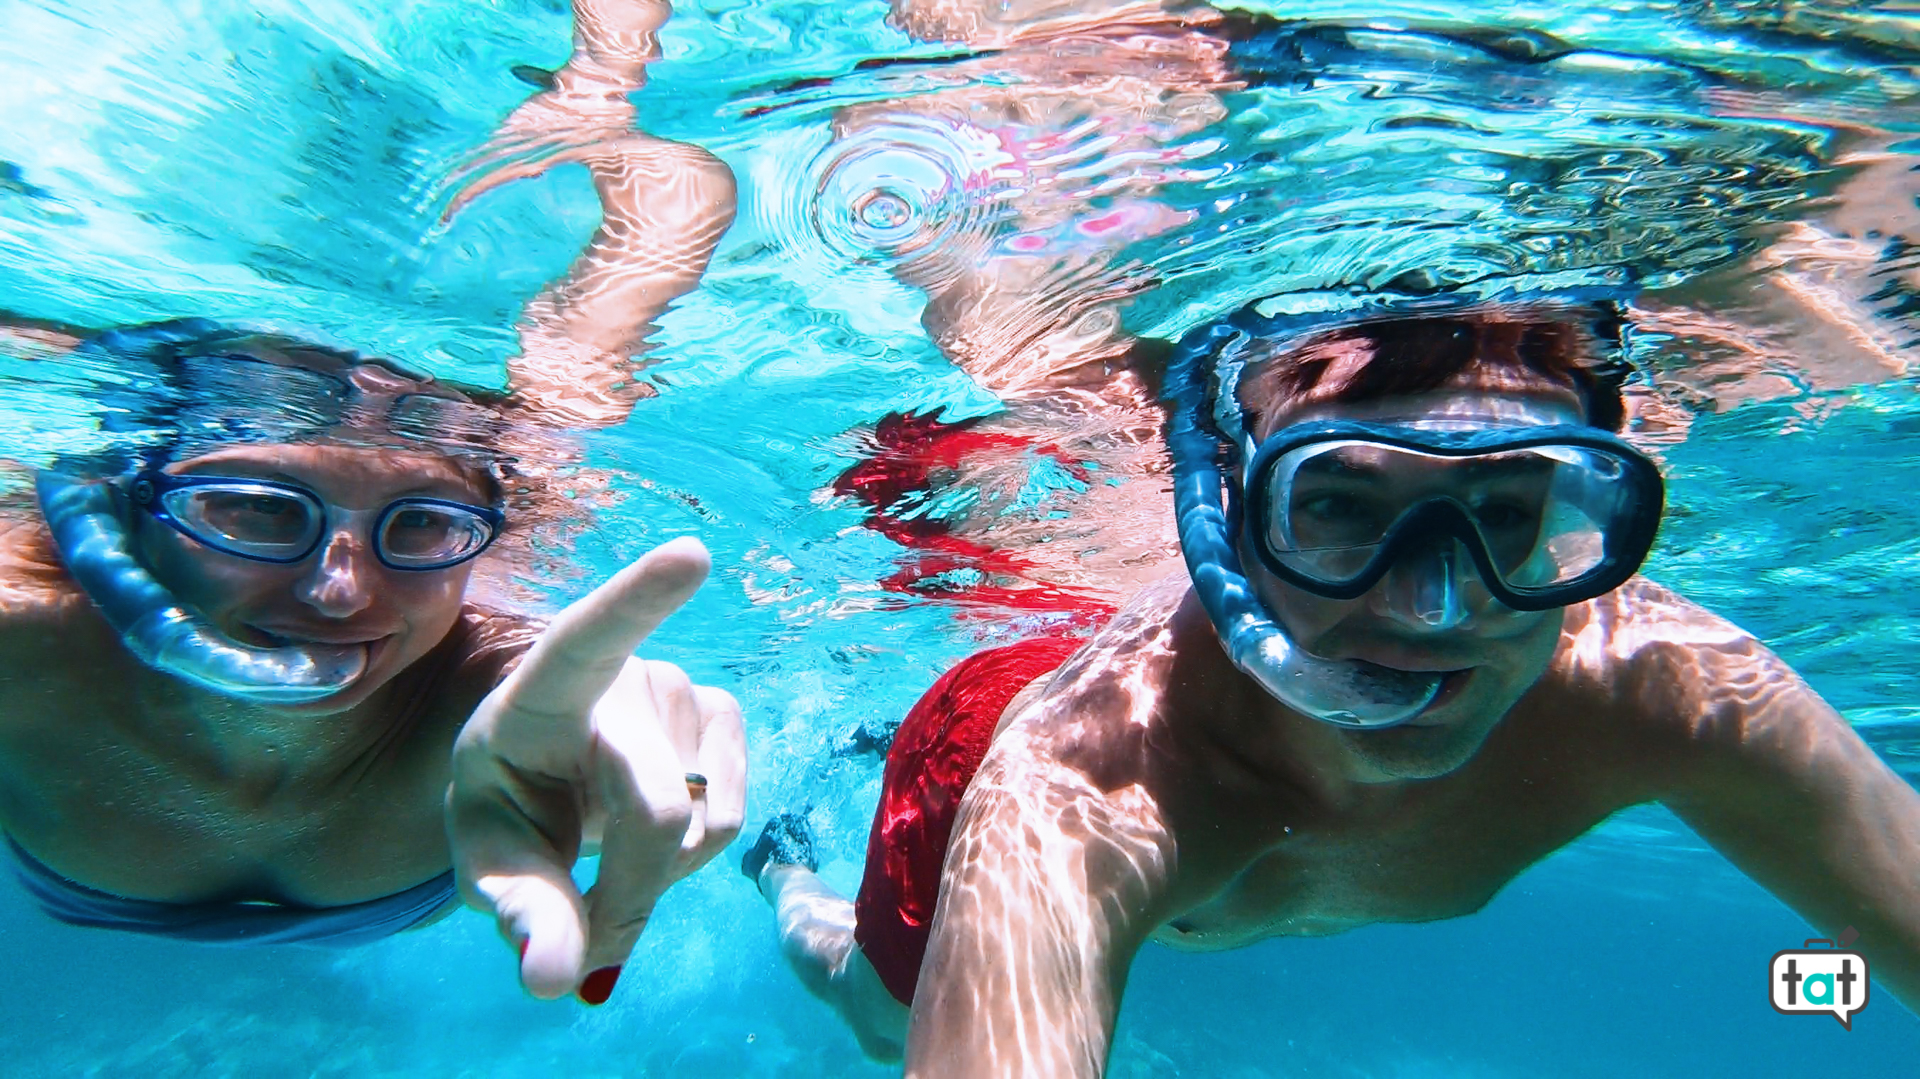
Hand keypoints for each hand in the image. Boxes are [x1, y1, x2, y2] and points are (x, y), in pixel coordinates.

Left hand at [446, 536, 745, 1001]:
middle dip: (628, 894)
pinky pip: (730, 817)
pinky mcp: (724, 715)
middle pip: (657, 811)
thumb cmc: (509, 805)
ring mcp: (685, 689)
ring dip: (657, 874)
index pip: (591, 633)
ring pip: (701, 825)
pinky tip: (653, 828)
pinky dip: (692, 855)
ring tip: (607, 849)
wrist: (546, 776)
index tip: (691, 555)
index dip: (642, 596)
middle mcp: (628, 673)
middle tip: (588, 946)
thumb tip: (557, 980)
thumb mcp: (489, 860)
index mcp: (547, 684)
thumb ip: (519, 914)